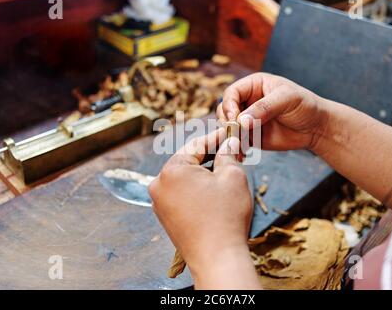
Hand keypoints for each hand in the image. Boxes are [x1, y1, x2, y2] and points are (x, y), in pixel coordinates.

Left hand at [149, 129, 260, 288]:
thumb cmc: (225, 218)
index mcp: (172, 170)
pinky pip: (181, 193)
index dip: (216, 137)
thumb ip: (228, 154)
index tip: (229, 132)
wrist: (216, 258)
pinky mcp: (165, 216)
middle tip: (231, 151)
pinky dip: (196, 188)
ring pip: (184, 178)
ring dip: (203, 172)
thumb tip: (228, 143)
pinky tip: (213, 189)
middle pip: (188, 160)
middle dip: (210, 155)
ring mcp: (160, 202)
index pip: (196, 145)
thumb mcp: (232, 176)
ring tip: (225, 170)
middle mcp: (159, 184)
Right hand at [217, 72, 329, 151]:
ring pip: (228, 127)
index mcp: (254, 85)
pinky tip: (242, 153)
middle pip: (225, 110)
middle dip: (227, 122)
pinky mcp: (251, 136)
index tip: (235, 118)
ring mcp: (248, 119)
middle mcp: (247, 101)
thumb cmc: (305, 106)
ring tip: (239, 145)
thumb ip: (264, 108)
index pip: (232, 93)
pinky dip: (236, 147)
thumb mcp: (287, 99)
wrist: (316, 128)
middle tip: (237, 133)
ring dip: (230, 136)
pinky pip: (237, 141)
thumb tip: (242, 121)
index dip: (229, 105)